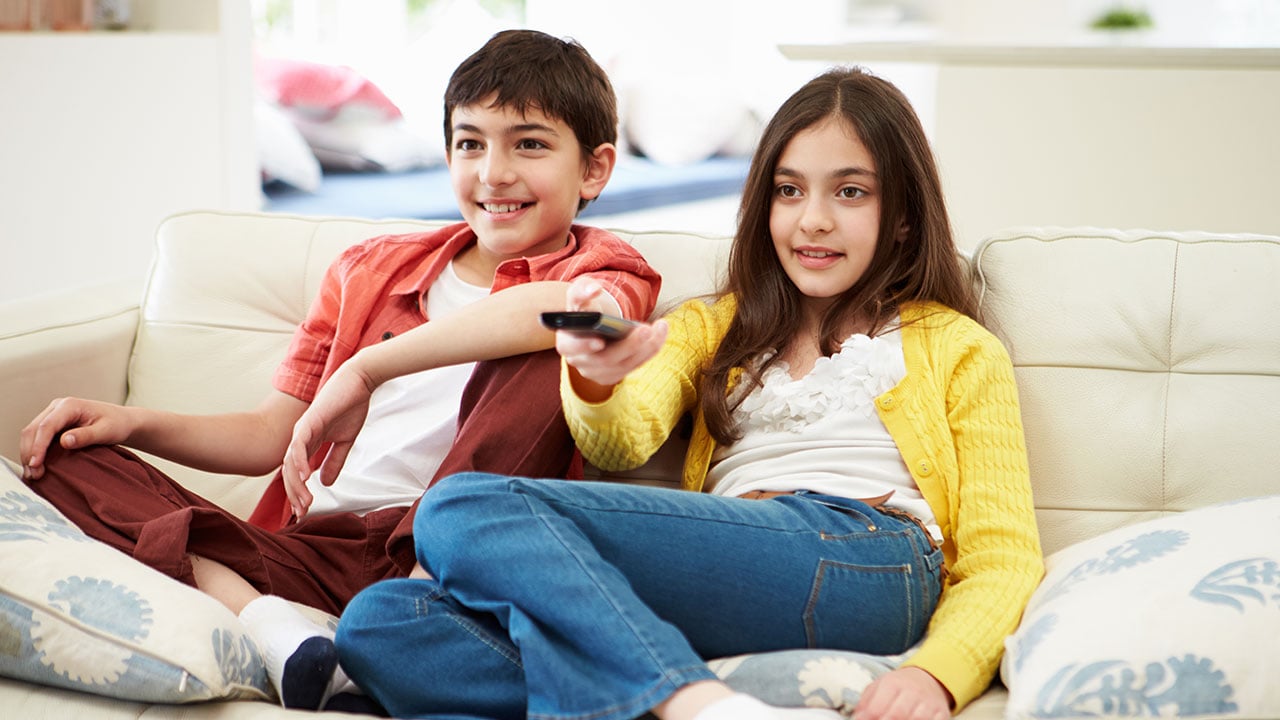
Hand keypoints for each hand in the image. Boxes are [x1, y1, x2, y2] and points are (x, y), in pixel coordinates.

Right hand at [19, 397, 134, 480]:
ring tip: (33, 475)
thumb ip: (86, 436)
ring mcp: (53, 415)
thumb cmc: (117, 424)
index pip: (46, 426)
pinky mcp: (53, 424)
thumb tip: (64, 442)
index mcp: (70, 405)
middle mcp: (57, 407)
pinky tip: (36, 466)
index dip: (38, 446)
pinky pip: (37, 437)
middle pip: (33, 430)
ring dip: (29, 454)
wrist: (123, 421)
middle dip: (29, 453)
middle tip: (34, 475)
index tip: (36, 464)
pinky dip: (34, 451)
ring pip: (31, 434)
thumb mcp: (106, 431)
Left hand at [281, 362, 375, 517]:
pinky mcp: (309, 421)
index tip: (304, 511)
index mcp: (308, 442)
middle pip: (290, 471)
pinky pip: (300, 445)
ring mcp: (303, 429)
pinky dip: (301, 462)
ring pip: (292, 462)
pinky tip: (306, 478)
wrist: (359, 382)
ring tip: (305, 502)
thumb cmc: (351, 406)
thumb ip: (334, 460)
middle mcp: (300, 437)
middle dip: (295, 494)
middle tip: (302, 513)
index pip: (298, 472)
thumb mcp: (345, 441)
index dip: (299, 492)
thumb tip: (326, 483)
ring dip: (297, 484)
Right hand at [556, 278, 666, 388]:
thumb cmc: (585, 308)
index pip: (570, 348)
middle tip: (645, 329)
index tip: (599, 341)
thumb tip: (594, 289)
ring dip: (645, 348)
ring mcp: (596, 372)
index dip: (584, 346)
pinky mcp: (612, 376)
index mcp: (566, 343)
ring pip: (624, 365)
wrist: (594, 324)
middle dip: (627, 345)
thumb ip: (583, 289)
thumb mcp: (580, 293)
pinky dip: (648, 351)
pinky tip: (659, 334)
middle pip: (604, 360)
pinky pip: (633, 367)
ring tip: (659, 327)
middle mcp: (579, 362)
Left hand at [854, 667, 951, 719]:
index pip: (876, 708)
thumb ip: (865, 704)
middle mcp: (912, 692)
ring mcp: (928, 704)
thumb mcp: (878, 688)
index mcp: (892, 684)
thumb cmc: (899, 688)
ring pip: (915, 719)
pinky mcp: (942, 714)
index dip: (869, 719)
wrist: (929, 680)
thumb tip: (857, 718)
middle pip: (896, 715)